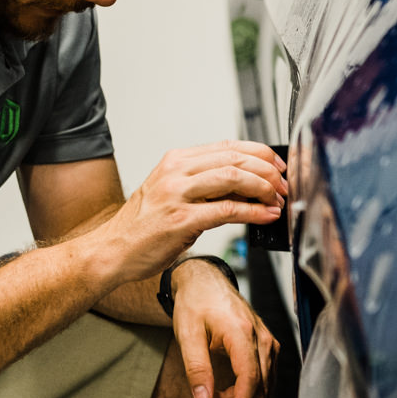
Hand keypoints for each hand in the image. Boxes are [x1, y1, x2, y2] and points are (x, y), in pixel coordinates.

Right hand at [99, 141, 286, 281]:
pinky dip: (253, 211)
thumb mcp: (173, 193)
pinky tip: (266, 215)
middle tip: (283, 184)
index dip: (259, 153)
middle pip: (235, 158)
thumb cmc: (145, 226)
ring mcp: (177, 195)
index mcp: (175, 161)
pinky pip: (227, 210)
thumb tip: (249, 184)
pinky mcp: (181, 220)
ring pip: (233, 178)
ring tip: (277, 199)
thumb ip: (206, 184)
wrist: (112, 251)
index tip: (277, 164)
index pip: (228, 146)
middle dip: (267, 170)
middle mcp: (176, 172)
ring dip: (263, 188)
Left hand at [170, 261, 278, 397]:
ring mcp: (267, 344)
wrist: (206, 281)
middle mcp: (262, 340)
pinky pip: (261, 379)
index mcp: (243, 333)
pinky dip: (244, 396)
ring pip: (262, 388)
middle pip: (259, 389)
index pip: (249, 379)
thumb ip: (196, 367)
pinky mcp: (265, 348)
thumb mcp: (186, 333)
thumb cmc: (195, 303)